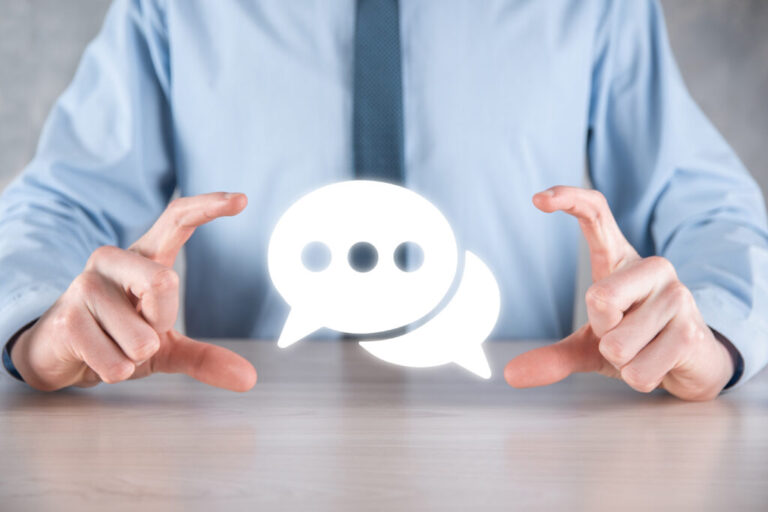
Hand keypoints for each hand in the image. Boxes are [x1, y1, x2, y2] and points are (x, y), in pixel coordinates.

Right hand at [10, 192, 256, 391]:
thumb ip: (204, 357)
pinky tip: (95, 357)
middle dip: (159, 323)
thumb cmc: (116, 339)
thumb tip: (248, 378)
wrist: (58, 357)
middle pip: (164, 282)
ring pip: (141, 337)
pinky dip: (115, 371)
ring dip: (134, 356)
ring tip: (112, 345)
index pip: (177, 219)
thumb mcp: (163, 345)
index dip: (208, 207)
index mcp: (144, 257)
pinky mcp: (66, 318)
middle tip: (140, 330)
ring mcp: (85, 285)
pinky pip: (116, 363)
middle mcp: (113, 260)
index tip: (242, 200)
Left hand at [504, 186, 734, 400]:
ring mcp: (678, 296)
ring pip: (618, 344)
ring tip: (644, 350)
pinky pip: (639, 371)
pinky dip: (639, 378)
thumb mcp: (591, 345)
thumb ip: (553, 356)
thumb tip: (510, 374)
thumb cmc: (637, 342)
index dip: (569, 199)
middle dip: (602, 333)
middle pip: (599, 299)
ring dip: (623, 362)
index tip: (537, 199)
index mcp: (622, 260)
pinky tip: (660, 363)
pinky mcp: (692, 331)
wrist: (692, 364)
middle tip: (622, 336)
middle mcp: (654, 267)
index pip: (597, 214)